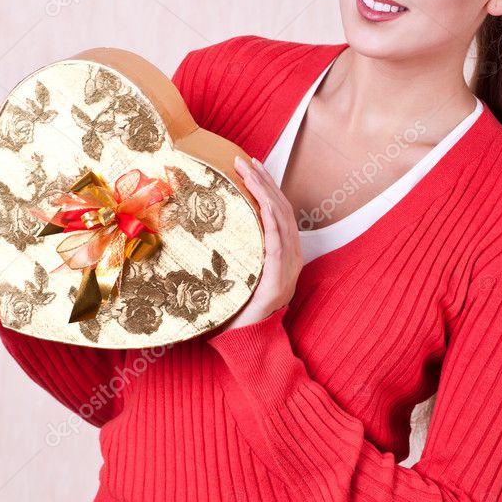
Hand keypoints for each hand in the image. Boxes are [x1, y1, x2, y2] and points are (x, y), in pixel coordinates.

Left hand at [215, 155, 303, 332]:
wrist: (247, 341)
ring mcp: (289, 267)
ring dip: (265, 191)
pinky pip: (279, 241)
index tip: (251, 166)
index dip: (268, 186)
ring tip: (248, 170)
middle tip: (245, 160)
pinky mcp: (280, 277)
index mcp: (284, 254)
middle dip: (264, 181)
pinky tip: (263, 201)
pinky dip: (272, 218)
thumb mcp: (238, 272)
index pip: (280, 212)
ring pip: (282, 218)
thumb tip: (209, 226)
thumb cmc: (236, 308)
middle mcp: (292, 257)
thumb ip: (237, 250)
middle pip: (283, 209)